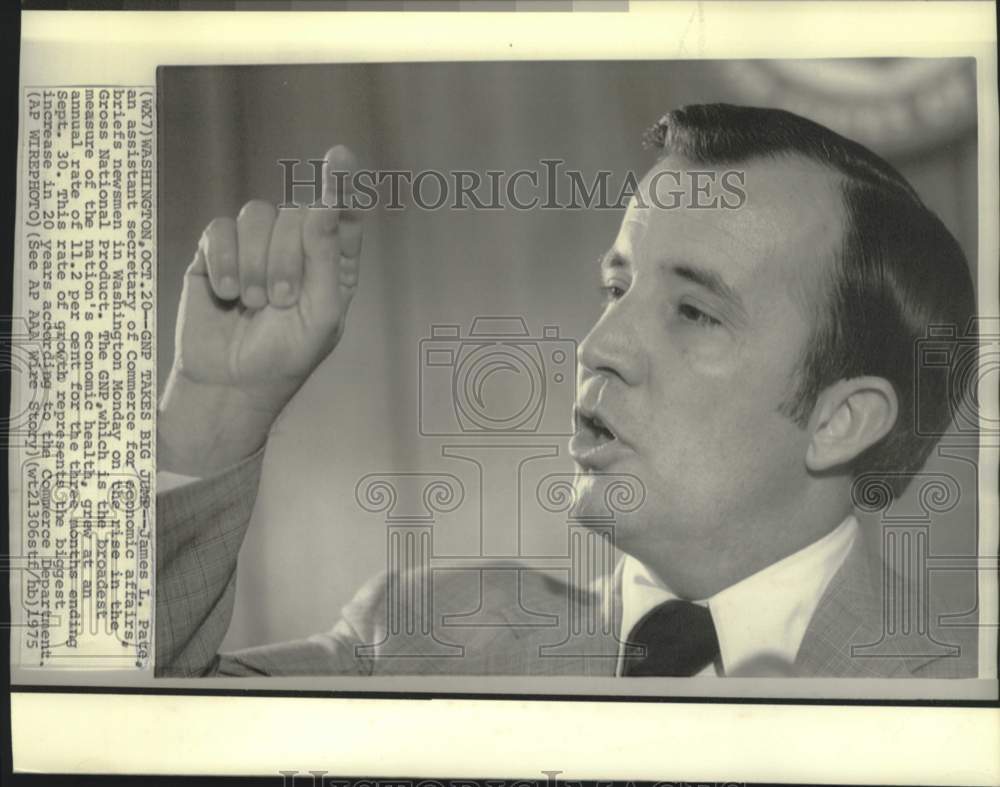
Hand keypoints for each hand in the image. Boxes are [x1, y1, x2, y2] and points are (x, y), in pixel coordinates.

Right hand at [158, 145, 362, 474]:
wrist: (230, 383)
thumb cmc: (285, 356)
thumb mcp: (320, 315)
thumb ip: (325, 259)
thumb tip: (326, 204)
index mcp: (331, 262)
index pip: (343, 213)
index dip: (341, 184)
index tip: (338, 156)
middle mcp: (296, 247)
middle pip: (296, 213)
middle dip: (286, 260)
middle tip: (279, 302)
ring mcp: (255, 247)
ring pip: (258, 215)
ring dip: (256, 264)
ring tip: (252, 304)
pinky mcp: (216, 253)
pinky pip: (220, 230)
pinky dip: (224, 262)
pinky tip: (225, 295)